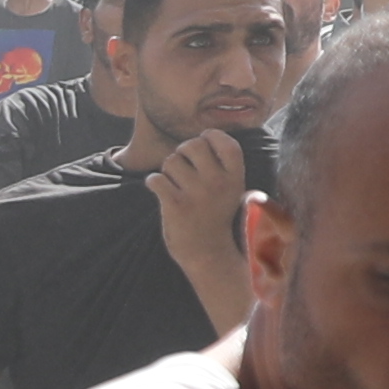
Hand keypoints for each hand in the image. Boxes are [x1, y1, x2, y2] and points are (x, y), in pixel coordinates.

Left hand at [148, 130, 258, 313]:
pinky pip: (155, 178)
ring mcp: (196, 194)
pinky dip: (154, 182)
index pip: (225, 142)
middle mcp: (218, 183)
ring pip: (170, 161)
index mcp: (235, 177)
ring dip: (167, 170)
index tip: (203, 142)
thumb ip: (221, 165)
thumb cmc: (215, 215)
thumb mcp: (231, 190)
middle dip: (182, 152)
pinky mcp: (175, 205)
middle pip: (192, 145)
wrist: (206, 252)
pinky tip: (161, 192)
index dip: (210, 136)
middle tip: (183, 168)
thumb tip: (202, 136)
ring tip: (175, 185)